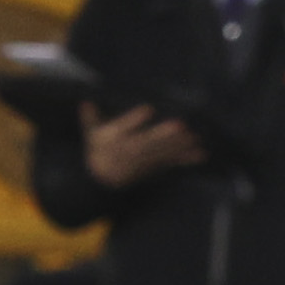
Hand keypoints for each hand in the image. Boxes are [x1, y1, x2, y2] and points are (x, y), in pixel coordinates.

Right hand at [82, 102, 205, 188]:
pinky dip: (185, 159)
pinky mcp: (153, 168)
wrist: (101, 183)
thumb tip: (85, 102)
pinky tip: (200, 154)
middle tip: (180, 126)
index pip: (124, 128)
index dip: (135, 120)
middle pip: (147, 143)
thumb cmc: (98, 151)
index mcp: (113, 140)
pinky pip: (170, 163)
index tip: (148, 109)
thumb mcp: (91, 135)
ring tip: (194, 137)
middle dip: (164, 135)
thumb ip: (90, 118)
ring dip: (179, 146)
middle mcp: (129, 152)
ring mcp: (142, 162)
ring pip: (161, 153)